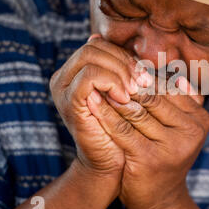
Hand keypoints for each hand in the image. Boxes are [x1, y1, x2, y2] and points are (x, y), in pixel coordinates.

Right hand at [49, 34, 151, 195]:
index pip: (99, 45)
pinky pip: (89, 77)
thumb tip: (142, 53)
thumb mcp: (126, 95)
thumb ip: (127, 74)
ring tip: (137, 89)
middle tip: (144, 80)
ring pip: (91, 56)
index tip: (145, 73)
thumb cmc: (122, 129)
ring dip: (120, 71)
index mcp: (76, 72)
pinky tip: (126, 98)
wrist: (110, 163)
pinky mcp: (68, 102)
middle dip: (124, 61)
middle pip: (94, 47)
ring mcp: (63, 89)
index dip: (123, 54)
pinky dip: (111, 82)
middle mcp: (64, 77)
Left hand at [87, 75, 208, 208]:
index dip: (146, 77)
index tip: (126, 65)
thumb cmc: (167, 154)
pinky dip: (106, 114)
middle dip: (129, 84)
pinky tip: (93, 103)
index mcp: (201, 120)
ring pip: (137, 112)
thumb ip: (183, 102)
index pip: (170, 89)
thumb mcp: (181, 128)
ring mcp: (172, 146)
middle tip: (109, 69)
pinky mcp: (149, 158)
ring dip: (115, 96)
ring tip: (98, 82)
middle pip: (155, 98)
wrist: (159, 196)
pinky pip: (122, 129)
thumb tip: (177, 73)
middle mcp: (191, 132)